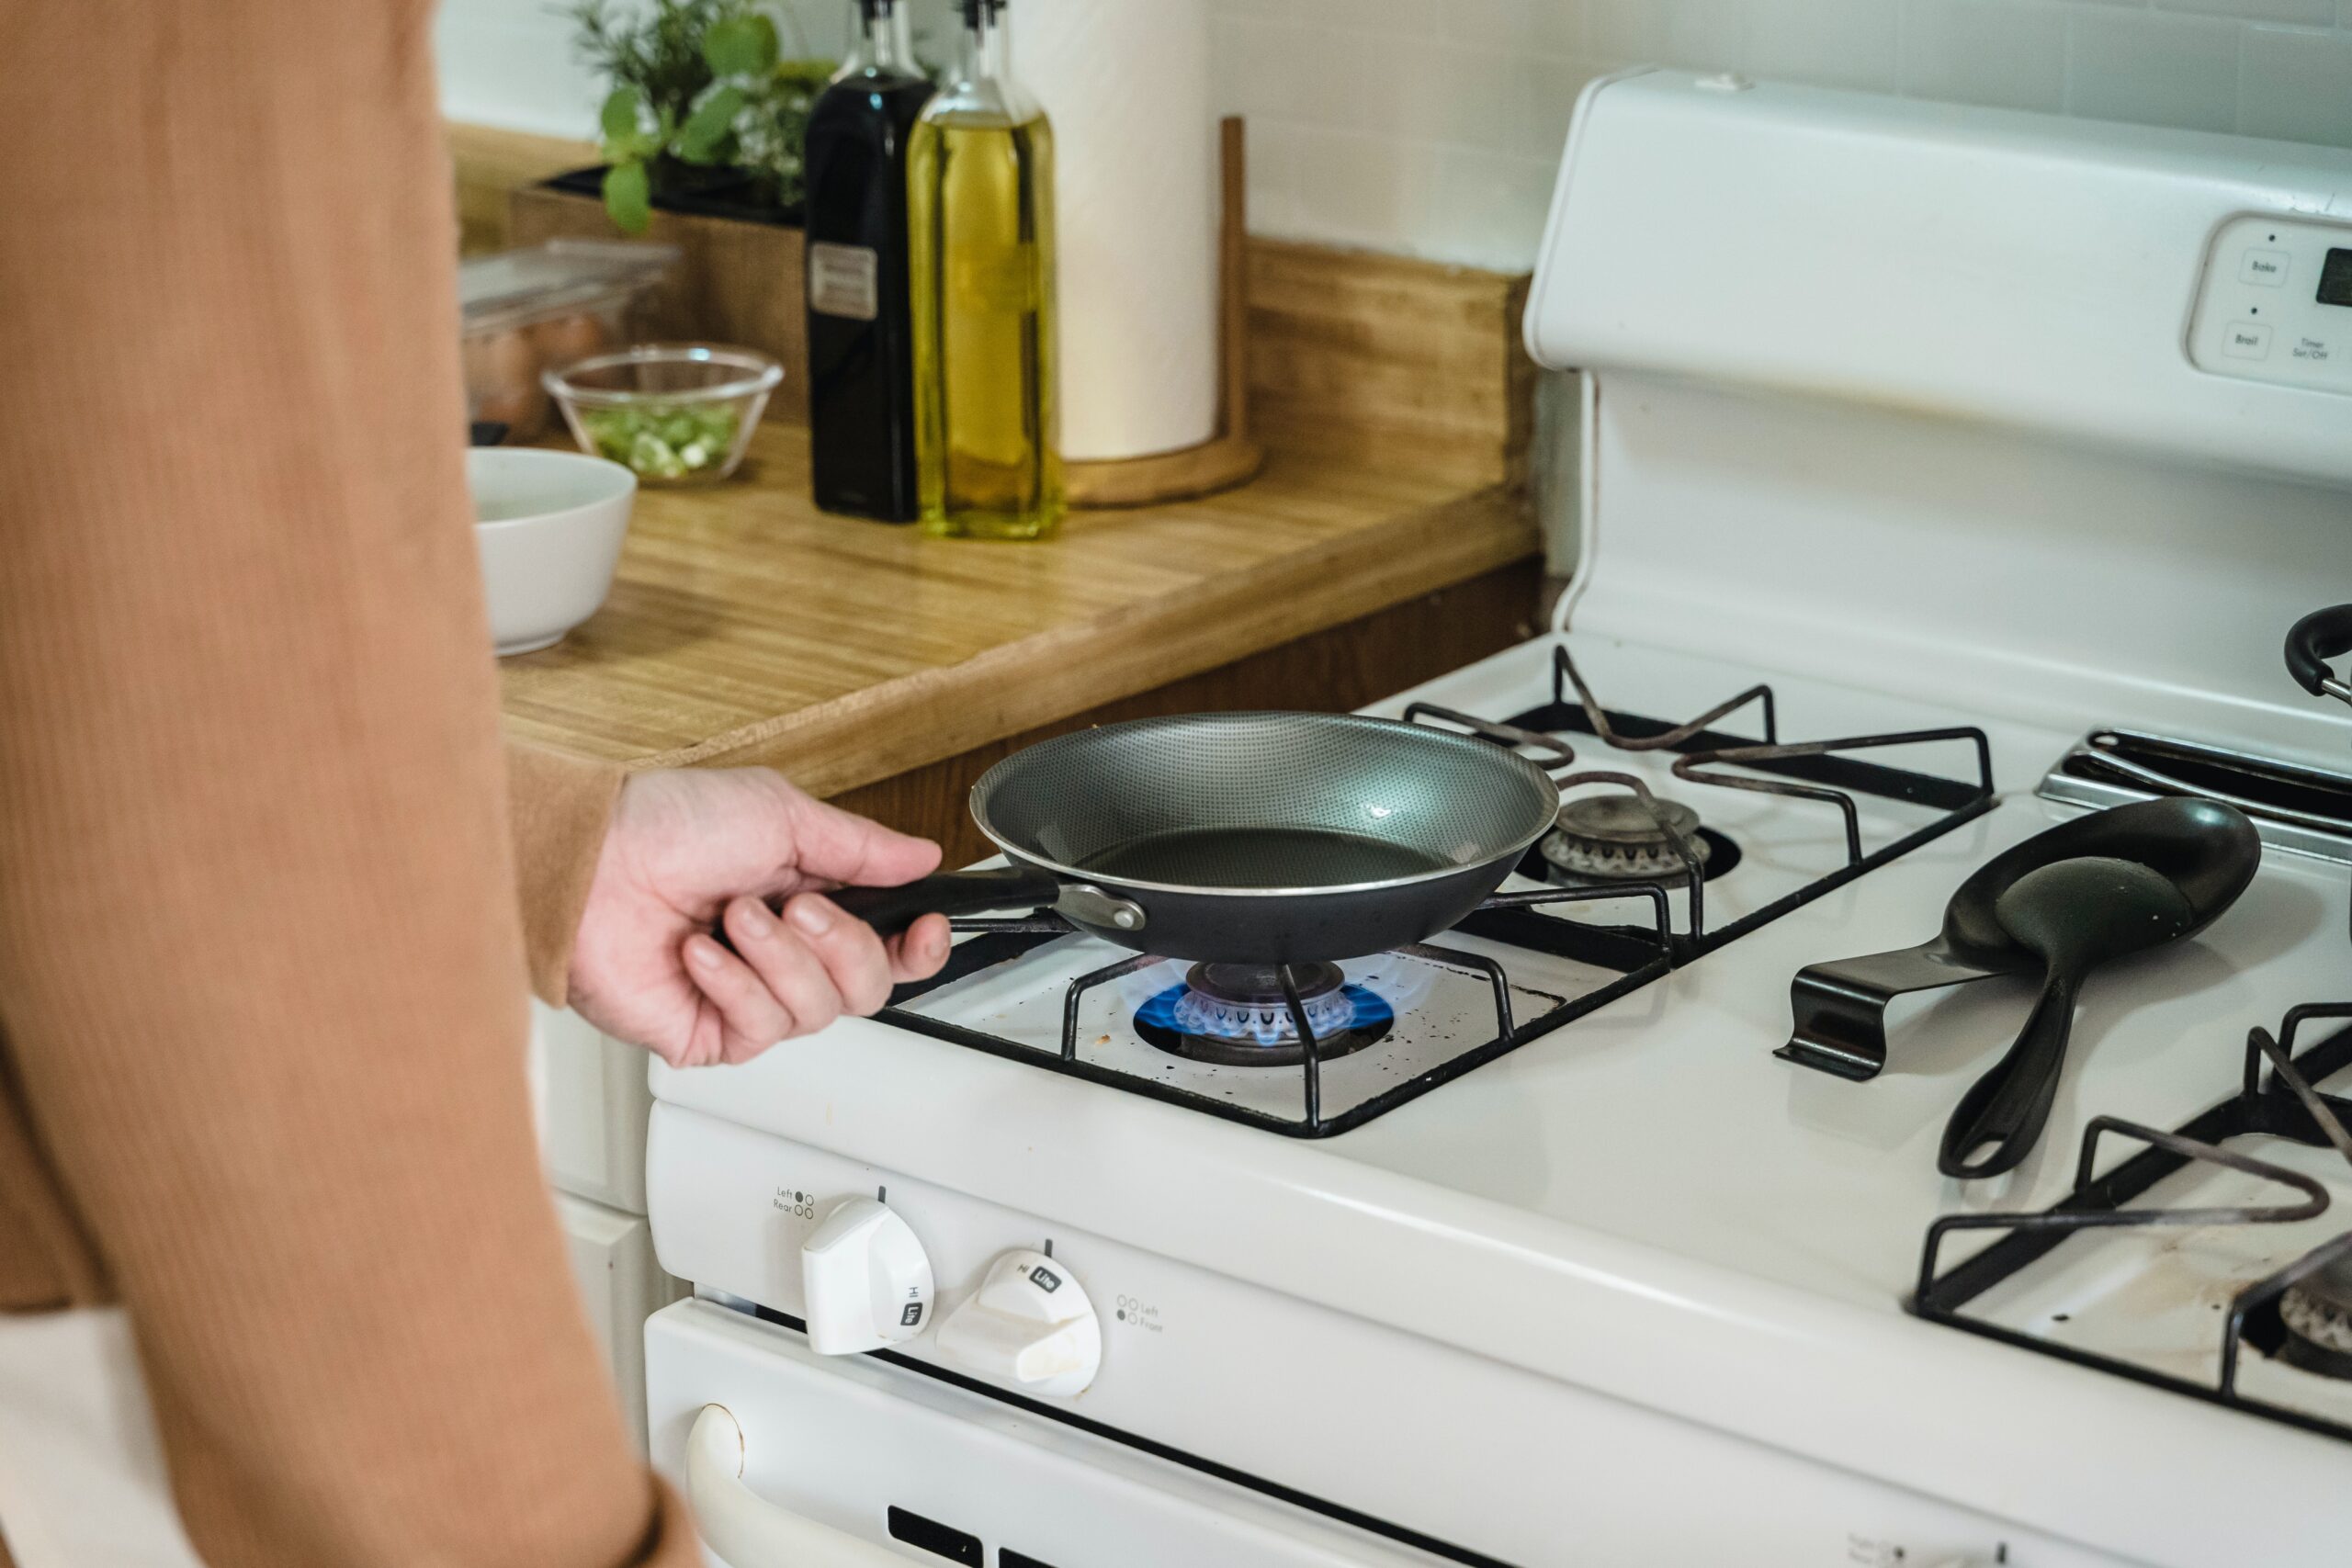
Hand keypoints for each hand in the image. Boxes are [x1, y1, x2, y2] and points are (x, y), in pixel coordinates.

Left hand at [567, 768, 953, 1066]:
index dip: (919, 947)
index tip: (926, 926)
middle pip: (868, 987)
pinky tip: (700, 951)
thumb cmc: (665, 826)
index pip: (890, 946)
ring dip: (779, 958)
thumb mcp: (781, 813)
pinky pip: (760, 1029)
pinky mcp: (709, 1033)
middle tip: (799, 906)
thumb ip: (861, 846)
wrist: (590, 863)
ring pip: (818, 1010)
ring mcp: (747, 996)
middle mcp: (784, 953)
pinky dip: (733, 984)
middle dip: (842, 945)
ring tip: (733, 917)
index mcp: (809, 899)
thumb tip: (921, 856)